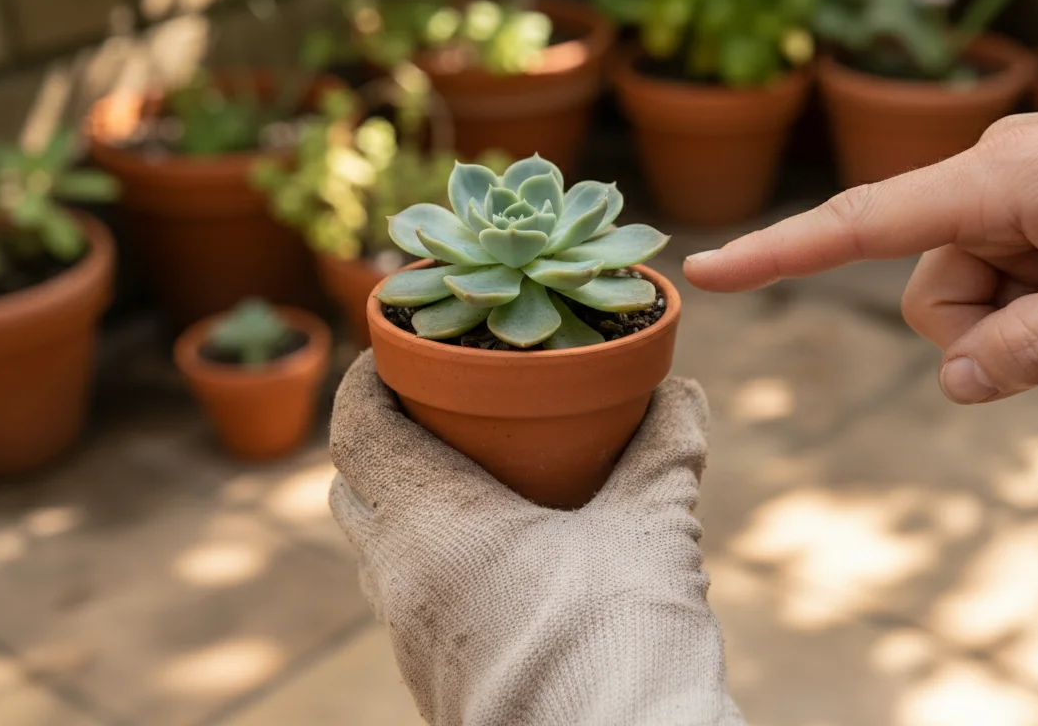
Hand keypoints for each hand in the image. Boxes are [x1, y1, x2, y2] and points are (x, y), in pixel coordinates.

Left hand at [328, 351, 743, 725]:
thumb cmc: (621, 646)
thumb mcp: (653, 531)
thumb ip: (663, 451)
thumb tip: (680, 391)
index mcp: (431, 528)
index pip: (358, 432)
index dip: (366, 379)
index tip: (398, 350)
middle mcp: (401, 585)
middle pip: (356, 490)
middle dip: (387, 442)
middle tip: (444, 410)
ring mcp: (412, 644)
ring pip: (382, 554)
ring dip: (410, 508)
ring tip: (477, 481)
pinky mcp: (437, 687)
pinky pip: (413, 604)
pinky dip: (437, 563)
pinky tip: (505, 563)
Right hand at [685, 70, 1037, 402]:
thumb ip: (1032, 352)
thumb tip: (955, 383)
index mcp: (999, 180)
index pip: (862, 223)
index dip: (780, 252)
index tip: (708, 272)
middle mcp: (994, 175)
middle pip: (937, 296)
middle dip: (1000, 337)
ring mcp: (1024, 189)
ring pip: (983, 298)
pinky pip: (1024, 281)